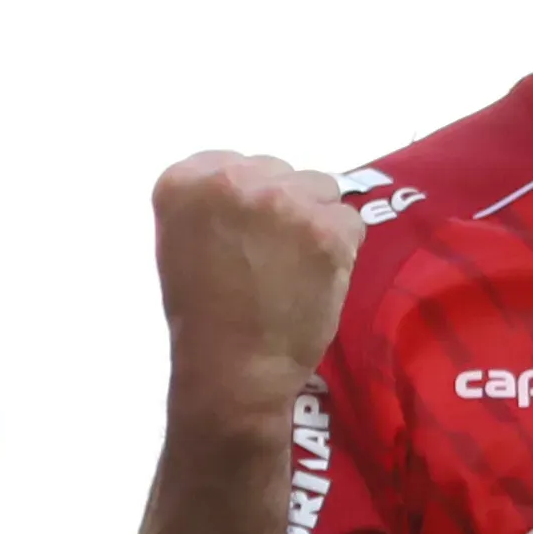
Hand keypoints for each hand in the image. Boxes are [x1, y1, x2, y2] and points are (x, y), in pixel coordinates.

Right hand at [151, 152, 364, 423]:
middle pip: (281, 171)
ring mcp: (281, 201)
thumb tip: (259, 188)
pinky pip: (350, 223)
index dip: (249, 200)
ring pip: (321, 190)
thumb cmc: (203, 316)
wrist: (231, 370)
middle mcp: (230, 179)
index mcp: (184, 180)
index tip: (244, 236)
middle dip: (284, 207)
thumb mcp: (182, 242)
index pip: (236, 164)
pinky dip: (341, 251)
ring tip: (296, 269)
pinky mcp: (325, 229)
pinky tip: (316, 280)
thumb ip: (213, 204)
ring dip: (316, 224)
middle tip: (272, 258)